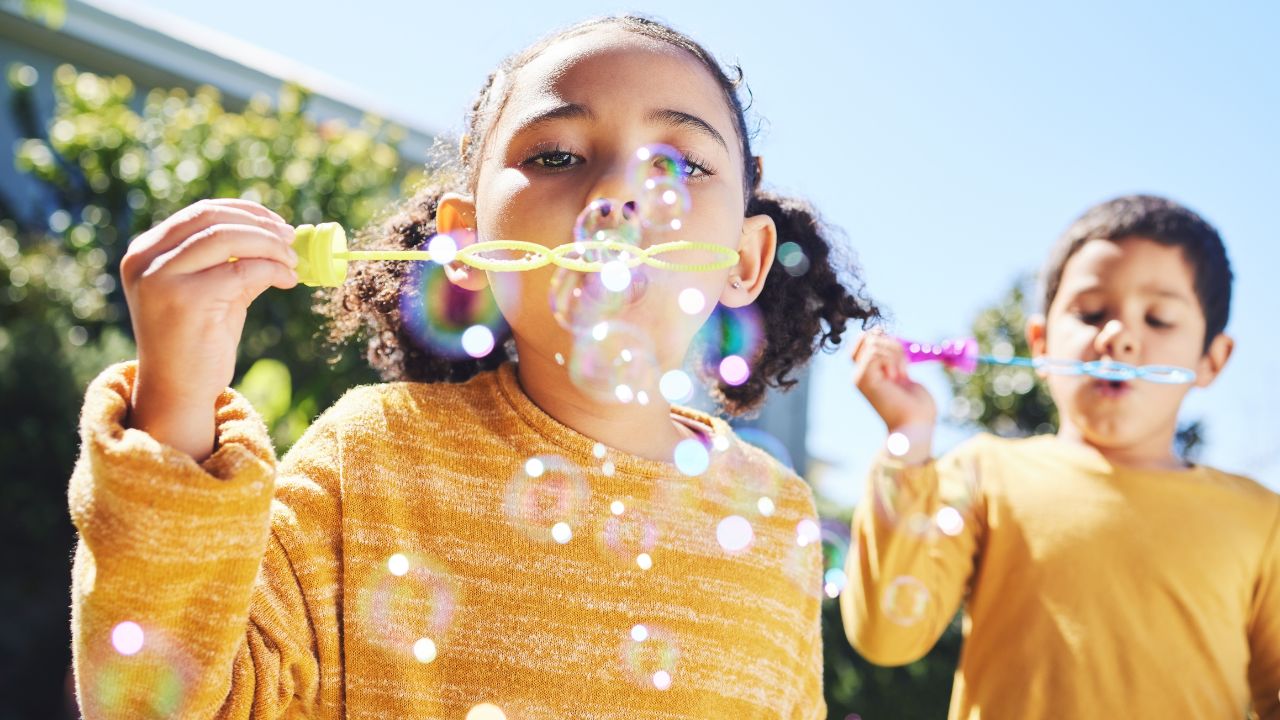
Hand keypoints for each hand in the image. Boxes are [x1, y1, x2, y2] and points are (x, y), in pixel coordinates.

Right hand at [120, 199, 297, 459]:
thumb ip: (234, 262)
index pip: (200, 213)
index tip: (278, 224)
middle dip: (260, 225)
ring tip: (293, 261)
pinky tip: (287, 280)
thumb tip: (280, 236)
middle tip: (291, 239)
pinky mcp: (185, 298)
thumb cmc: (197, 343)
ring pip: (228, 238)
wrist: (178, 391)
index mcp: (145, 252)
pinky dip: (272, 269)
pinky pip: (242, 269)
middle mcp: (145, 259)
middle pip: (213, 219)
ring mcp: (161, 277)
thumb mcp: (213, 292)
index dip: (245, 212)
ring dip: (270, 245)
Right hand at [851, 330, 936, 459]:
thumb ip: (890, 355)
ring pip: (872, 342)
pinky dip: (892, 359)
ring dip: (895, 353)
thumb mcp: (903, 373)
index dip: (883, 338)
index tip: (900, 356)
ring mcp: (860, 377)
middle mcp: (859, 375)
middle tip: (902, 364)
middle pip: (864, 338)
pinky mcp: (864, 380)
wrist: (916, 427)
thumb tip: (879, 331)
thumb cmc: (916, 406)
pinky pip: (875, 352)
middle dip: (889, 342)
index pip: (864, 340)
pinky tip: (898, 377)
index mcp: (868, 374)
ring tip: (902, 374)